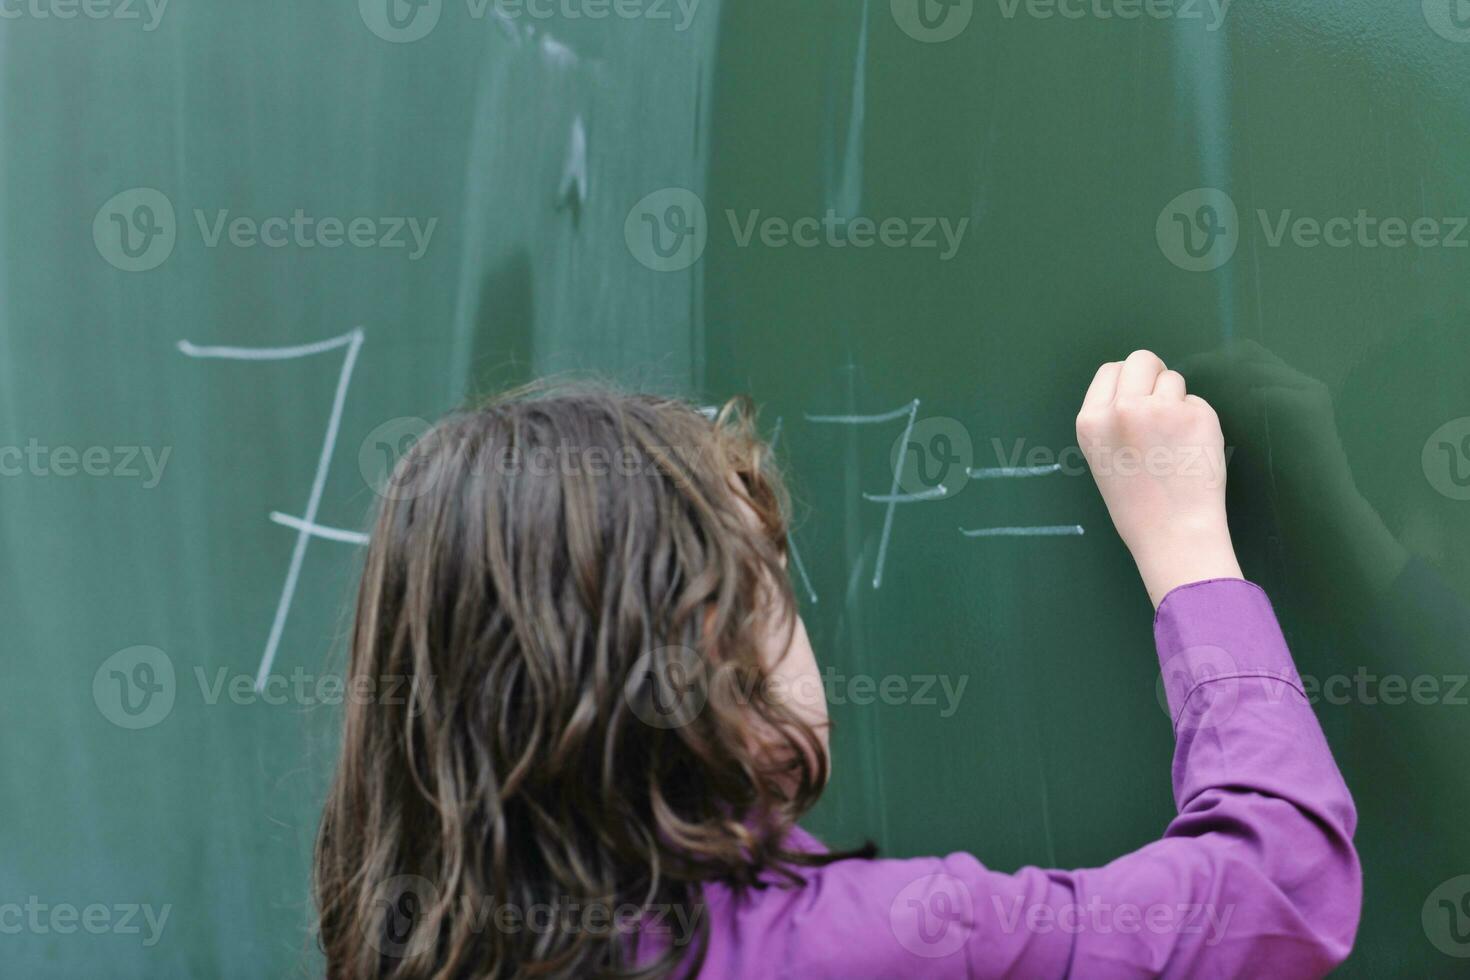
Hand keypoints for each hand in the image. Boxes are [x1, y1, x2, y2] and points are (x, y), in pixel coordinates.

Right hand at [1076, 350, 1242, 606]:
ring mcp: (1160, 410)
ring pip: (1173, 379)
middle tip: (1162, 410)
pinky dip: (1198, 420)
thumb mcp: (1102, 455)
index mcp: (1091, 420)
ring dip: (1177, 401)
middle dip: (1154, 377)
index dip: (1128, 382)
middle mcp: (1121, 408)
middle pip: (1142, 360)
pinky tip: (1192, 450)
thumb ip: (1111, 418)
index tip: (1137, 402)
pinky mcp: (1196, 415)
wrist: (1172, 533)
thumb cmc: (1136, 504)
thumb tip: (1137, 387)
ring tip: (1175, 440)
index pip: (1110, 370)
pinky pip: (1197, 402)